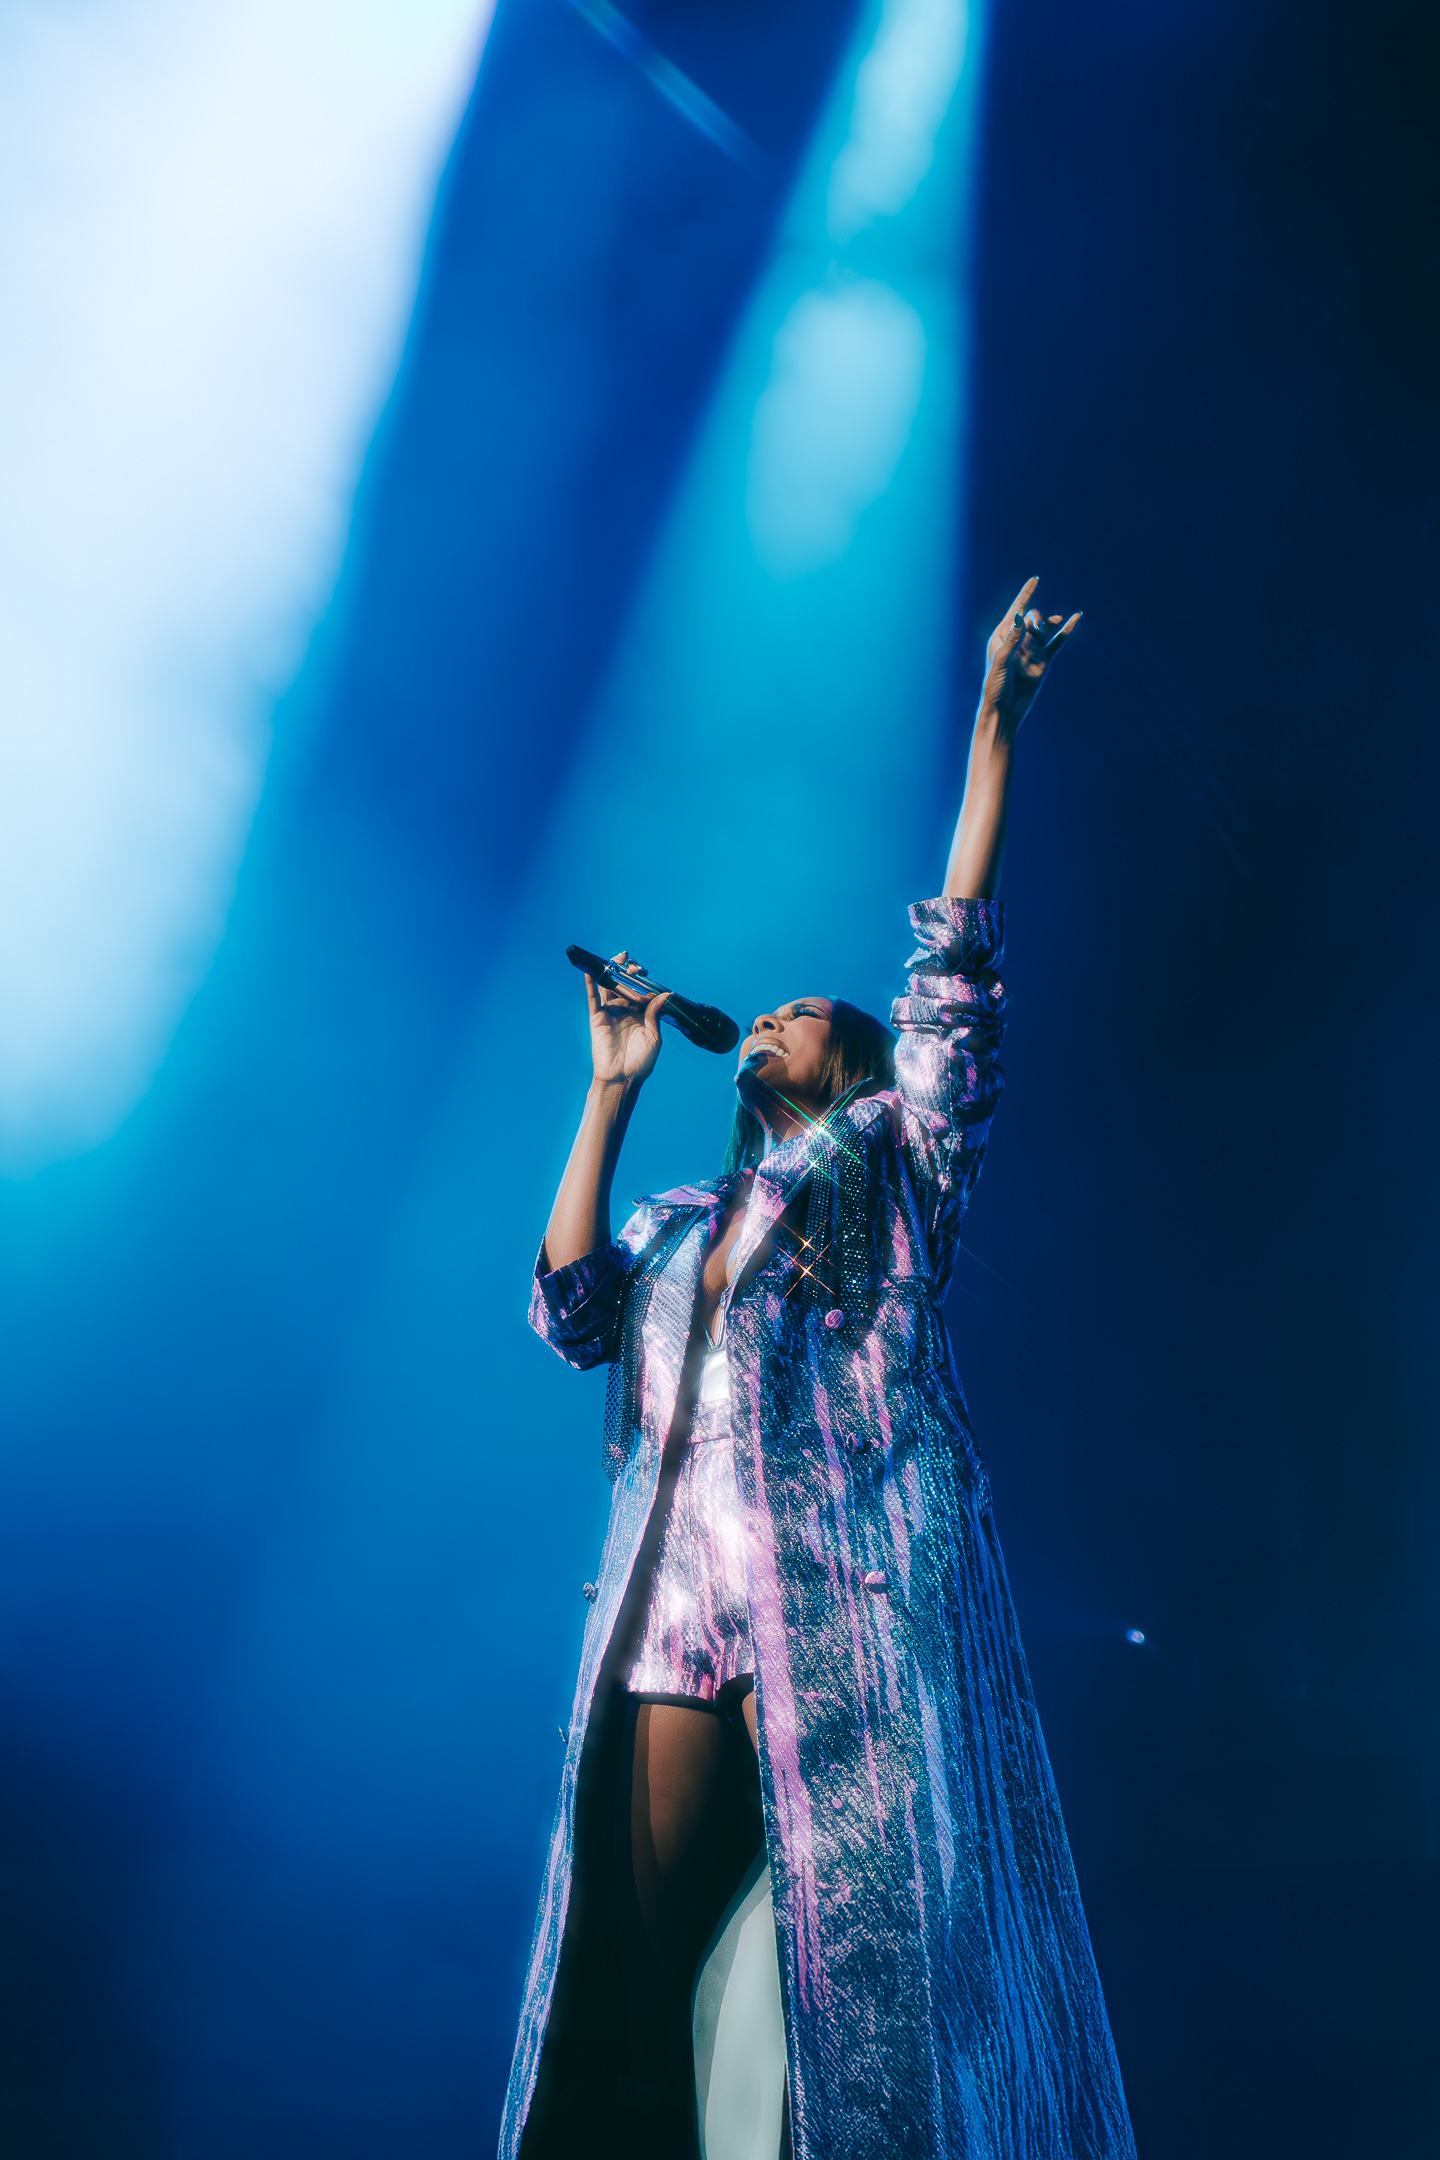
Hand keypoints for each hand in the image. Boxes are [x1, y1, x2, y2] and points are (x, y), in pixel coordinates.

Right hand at [584, 952, 670, 1087]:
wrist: (623, 1078)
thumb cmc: (641, 1062)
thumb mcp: (654, 1037)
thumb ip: (655, 1014)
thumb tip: (664, 993)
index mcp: (641, 1014)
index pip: (642, 990)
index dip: (644, 979)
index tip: (647, 975)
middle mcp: (625, 1010)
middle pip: (625, 984)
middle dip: (629, 971)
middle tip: (634, 965)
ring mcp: (611, 1013)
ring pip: (609, 986)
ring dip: (611, 971)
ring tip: (617, 957)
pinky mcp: (597, 1018)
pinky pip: (593, 998)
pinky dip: (591, 983)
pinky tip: (591, 970)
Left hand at [977, 576, 1081, 735]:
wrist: (1005, 711)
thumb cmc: (995, 687)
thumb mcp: (1000, 662)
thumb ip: (1011, 640)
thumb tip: (1020, 617)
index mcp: (1002, 636)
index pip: (1015, 610)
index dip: (1026, 594)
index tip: (1035, 579)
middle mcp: (1018, 640)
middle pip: (1032, 618)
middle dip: (1037, 617)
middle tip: (1039, 626)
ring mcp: (1033, 650)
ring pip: (1046, 628)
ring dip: (1050, 622)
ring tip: (1050, 624)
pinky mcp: (1044, 661)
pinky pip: (1058, 642)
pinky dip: (1068, 630)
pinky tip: (1077, 617)